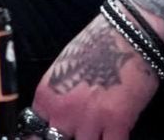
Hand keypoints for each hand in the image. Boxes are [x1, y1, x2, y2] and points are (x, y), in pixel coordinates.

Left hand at [29, 13, 160, 139]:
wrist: (129, 34)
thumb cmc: (98, 44)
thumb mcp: (64, 69)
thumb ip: (58, 96)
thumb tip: (58, 116)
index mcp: (47, 95)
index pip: (34, 130)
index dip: (42, 136)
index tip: (48, 137)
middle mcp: (63, 111)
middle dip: (65, 139)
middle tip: (77, 131)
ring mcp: (90, 120)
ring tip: (96, 131)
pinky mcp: (117, 123)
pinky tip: (114, 135)